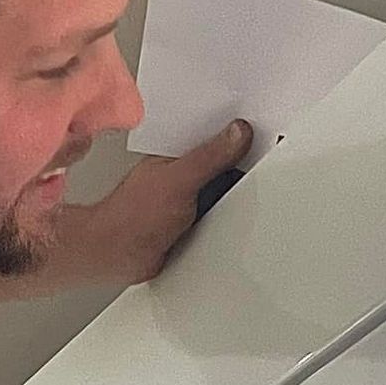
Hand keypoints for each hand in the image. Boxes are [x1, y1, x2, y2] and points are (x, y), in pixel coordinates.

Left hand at [50, 121, 253, 289]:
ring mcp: (188, 197)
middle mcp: (181, 173)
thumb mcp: (180, 180)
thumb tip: (237, 133)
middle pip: (222, 160)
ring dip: (236, 188)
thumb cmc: (133, 217)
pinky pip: (220, 210)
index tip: (260, 128)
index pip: (211, 134)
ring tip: (253, 182)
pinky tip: (237, 210)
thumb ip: (210, 156)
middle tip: (265, 154)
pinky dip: (231, 211)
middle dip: (241, 159)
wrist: (119, 256)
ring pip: (223, 186)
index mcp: (174, 153)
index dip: (235, 129)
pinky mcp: (194, 220)